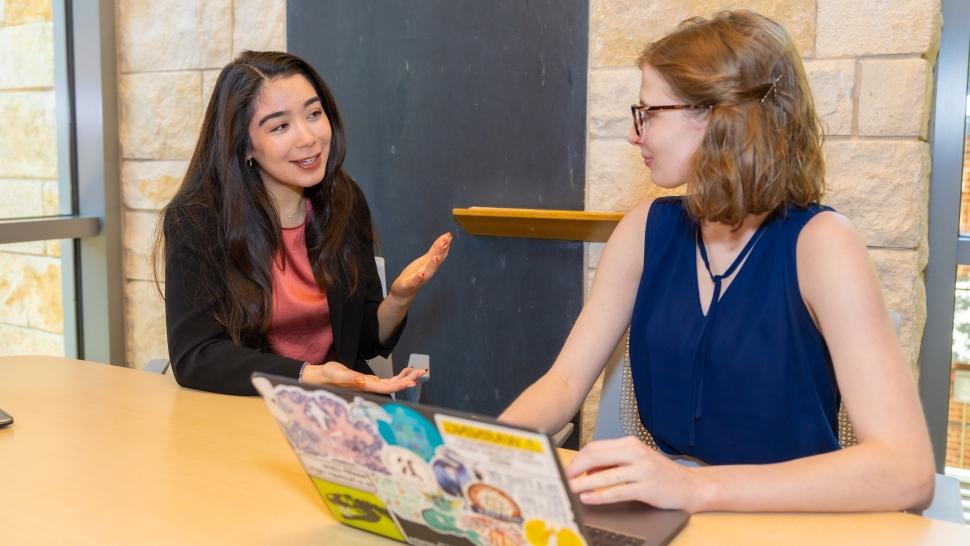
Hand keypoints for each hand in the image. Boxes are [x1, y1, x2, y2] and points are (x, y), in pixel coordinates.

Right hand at [303, 361, 425, 394]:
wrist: (321, 377)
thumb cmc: (328, 376)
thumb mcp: (337, 373)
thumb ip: (349, 377)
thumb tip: (363, 380)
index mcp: (364, 386)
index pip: (386, 387)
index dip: (400, 384)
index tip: (411, 381)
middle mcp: (370, 387)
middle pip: (393, 385)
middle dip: (408, 380)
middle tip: (421, 372)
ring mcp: (371, 384)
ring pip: (392, 383)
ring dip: (405, 378)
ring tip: (417, 371)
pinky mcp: (369, 381)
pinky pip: (387, 380)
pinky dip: (398, 376)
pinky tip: (405, 372)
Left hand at [388, 232, 451, 301]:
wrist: (404, 293)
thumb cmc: (415, 276)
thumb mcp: (426, 260)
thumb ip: (435, 250)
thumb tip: (446, 238)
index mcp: (430, 265)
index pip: (439, 254)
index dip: (444, 245)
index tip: (448, 236)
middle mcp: (427, 271)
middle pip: (436, 262)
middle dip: (440, 252)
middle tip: (446, 242)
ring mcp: (419, 279)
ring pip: (427, 272)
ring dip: (432, 265)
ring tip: (435, 258)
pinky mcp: (409, 285)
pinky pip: (414, 282)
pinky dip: (418, 278)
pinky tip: (420, 274)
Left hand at [565, 436, 708, 511]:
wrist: (690, 486)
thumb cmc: (659, 474)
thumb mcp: (635, 461)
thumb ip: (612, 461)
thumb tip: (584, 469)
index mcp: (630, 444)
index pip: (596, 447)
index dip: (577, 459)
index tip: (565, 470)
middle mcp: (635, 453)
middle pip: (596, 456)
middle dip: (575, 469)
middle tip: (562, 479)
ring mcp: (642, 470)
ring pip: (604, 475)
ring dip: (583, 484)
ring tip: (569, 490)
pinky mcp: (647, 487)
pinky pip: (618, 491)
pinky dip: (600, 495)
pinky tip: (589, 498)